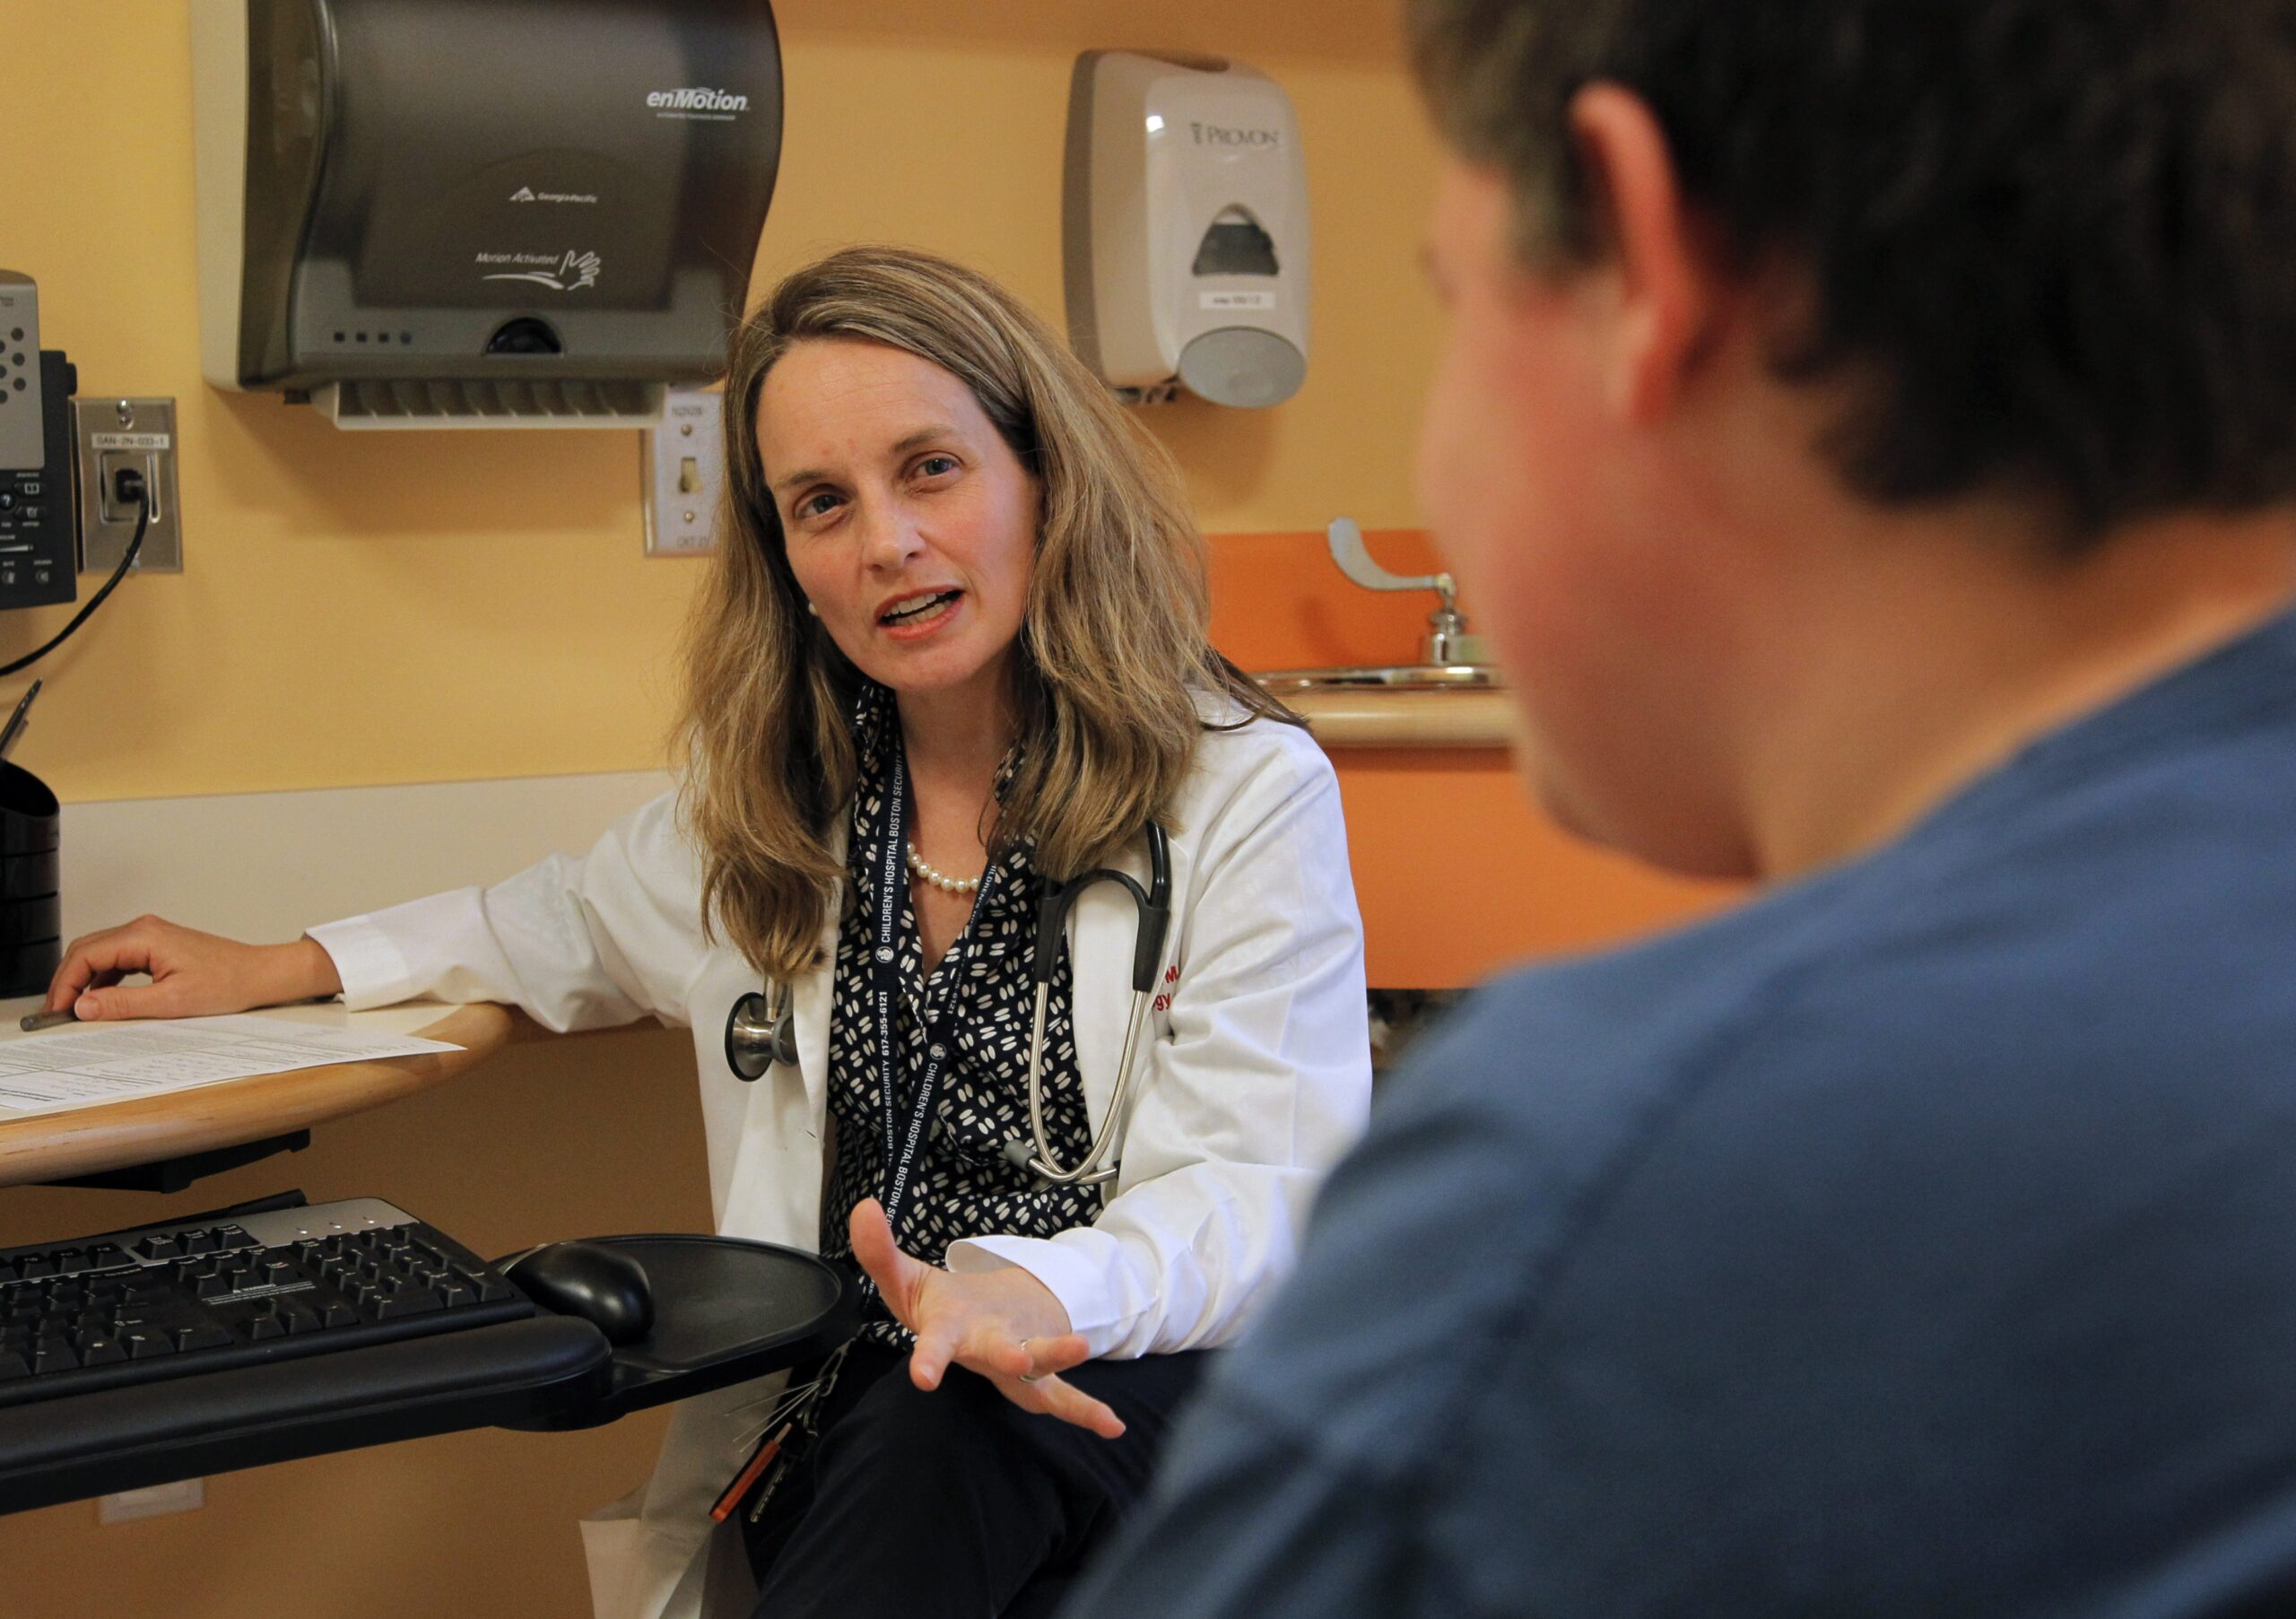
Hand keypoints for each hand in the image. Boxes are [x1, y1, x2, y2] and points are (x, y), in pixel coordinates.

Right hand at [46, 916, 342, 1020]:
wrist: (259, 975)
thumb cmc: (226, 983)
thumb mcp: (171, 1001)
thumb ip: (123, 1004)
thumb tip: (83, 1007)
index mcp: (143, 936)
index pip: (85, 955)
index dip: (64, 983)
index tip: (57, 1010)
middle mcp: (142, 929)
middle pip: (87, 950)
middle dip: (68, 980)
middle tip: (59, 1012)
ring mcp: (150, 936)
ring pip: (100, 955)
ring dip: (84, 980)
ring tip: (77, 1010)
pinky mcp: (157, 946)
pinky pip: (118, 960)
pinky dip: (103, 979)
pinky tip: (102, 1000)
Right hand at [847, 1197, 1124, 1438]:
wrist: (969, 1327)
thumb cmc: (937, 1307)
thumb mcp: (904, 1278)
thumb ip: (880, 1251)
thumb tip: (863, 1208)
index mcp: (948, 1332)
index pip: (933, 1344)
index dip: (928, 1359)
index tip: (922, 1378)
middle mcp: (982, 1351)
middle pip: (994, 1354)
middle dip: (1005, 1355)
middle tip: (1016, 1358)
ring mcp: (1015, 1363)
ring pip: (1036, 1371)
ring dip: (1056, 1358)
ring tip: (1080, 1345)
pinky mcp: (1041, 1371)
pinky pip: (1065, 1397)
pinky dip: (1086, 1412)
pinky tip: (1114, 1425)